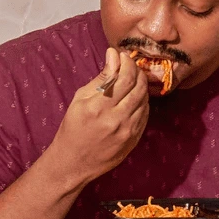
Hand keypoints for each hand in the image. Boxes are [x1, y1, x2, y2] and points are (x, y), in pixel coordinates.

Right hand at [48, 48, 148, 184]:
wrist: (74, 163)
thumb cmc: (73, 128)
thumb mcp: (80, 99)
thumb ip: (101, 78)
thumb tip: (114, 55)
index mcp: (99, 107)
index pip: (125, 78)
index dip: (127, 63)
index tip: (123, 56)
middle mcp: (117, 119)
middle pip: (139, 87)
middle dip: (137, 71)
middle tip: (130, 65)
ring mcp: (129, 131)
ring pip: (145, 100)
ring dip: (141, 85)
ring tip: (132, 79)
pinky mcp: (135, 139)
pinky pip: (145, 114)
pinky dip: (142, 101)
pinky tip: (134, 97)